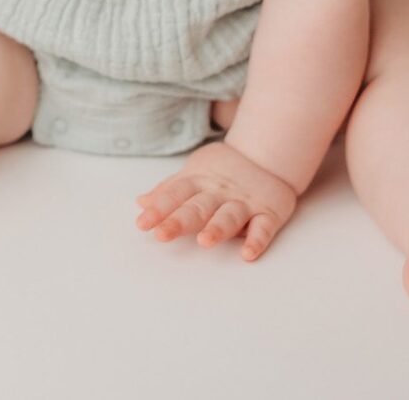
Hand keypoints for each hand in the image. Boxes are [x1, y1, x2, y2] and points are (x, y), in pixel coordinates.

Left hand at [134, 140, 298, 260]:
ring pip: (230, 215)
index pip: (175, 194)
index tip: (142, 224)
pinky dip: (257, 240)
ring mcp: (245, 201)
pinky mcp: (268, 211)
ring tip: (204, 241)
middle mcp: (220, 192)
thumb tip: (140, 203)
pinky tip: (248, 254)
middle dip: (180, 221)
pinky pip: (264, 227)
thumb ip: (168, 191)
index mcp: (199, 181)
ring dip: (217, 227)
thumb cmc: (223, 170)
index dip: (159, 209)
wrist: (267, 154)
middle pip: (198, 207)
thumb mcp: (193, 173)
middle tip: (162, 235)